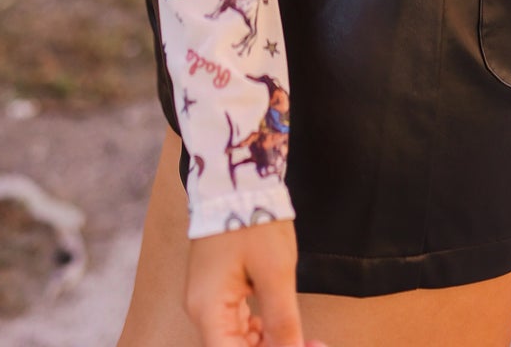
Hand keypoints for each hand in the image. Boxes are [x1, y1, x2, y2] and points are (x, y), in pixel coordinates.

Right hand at [184, 220, 326, 346]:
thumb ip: (283, 321)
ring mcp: (207, 298)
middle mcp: (201, 310)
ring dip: (266, 345)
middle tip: (309, 344)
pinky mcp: (217, 287)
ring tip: (301, 339)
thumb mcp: (276, 273)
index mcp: (208, 310)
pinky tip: (277, 327)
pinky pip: (235, 322)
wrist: (236, 180)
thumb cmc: (252, 220)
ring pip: (235, 340)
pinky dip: (257, 331)